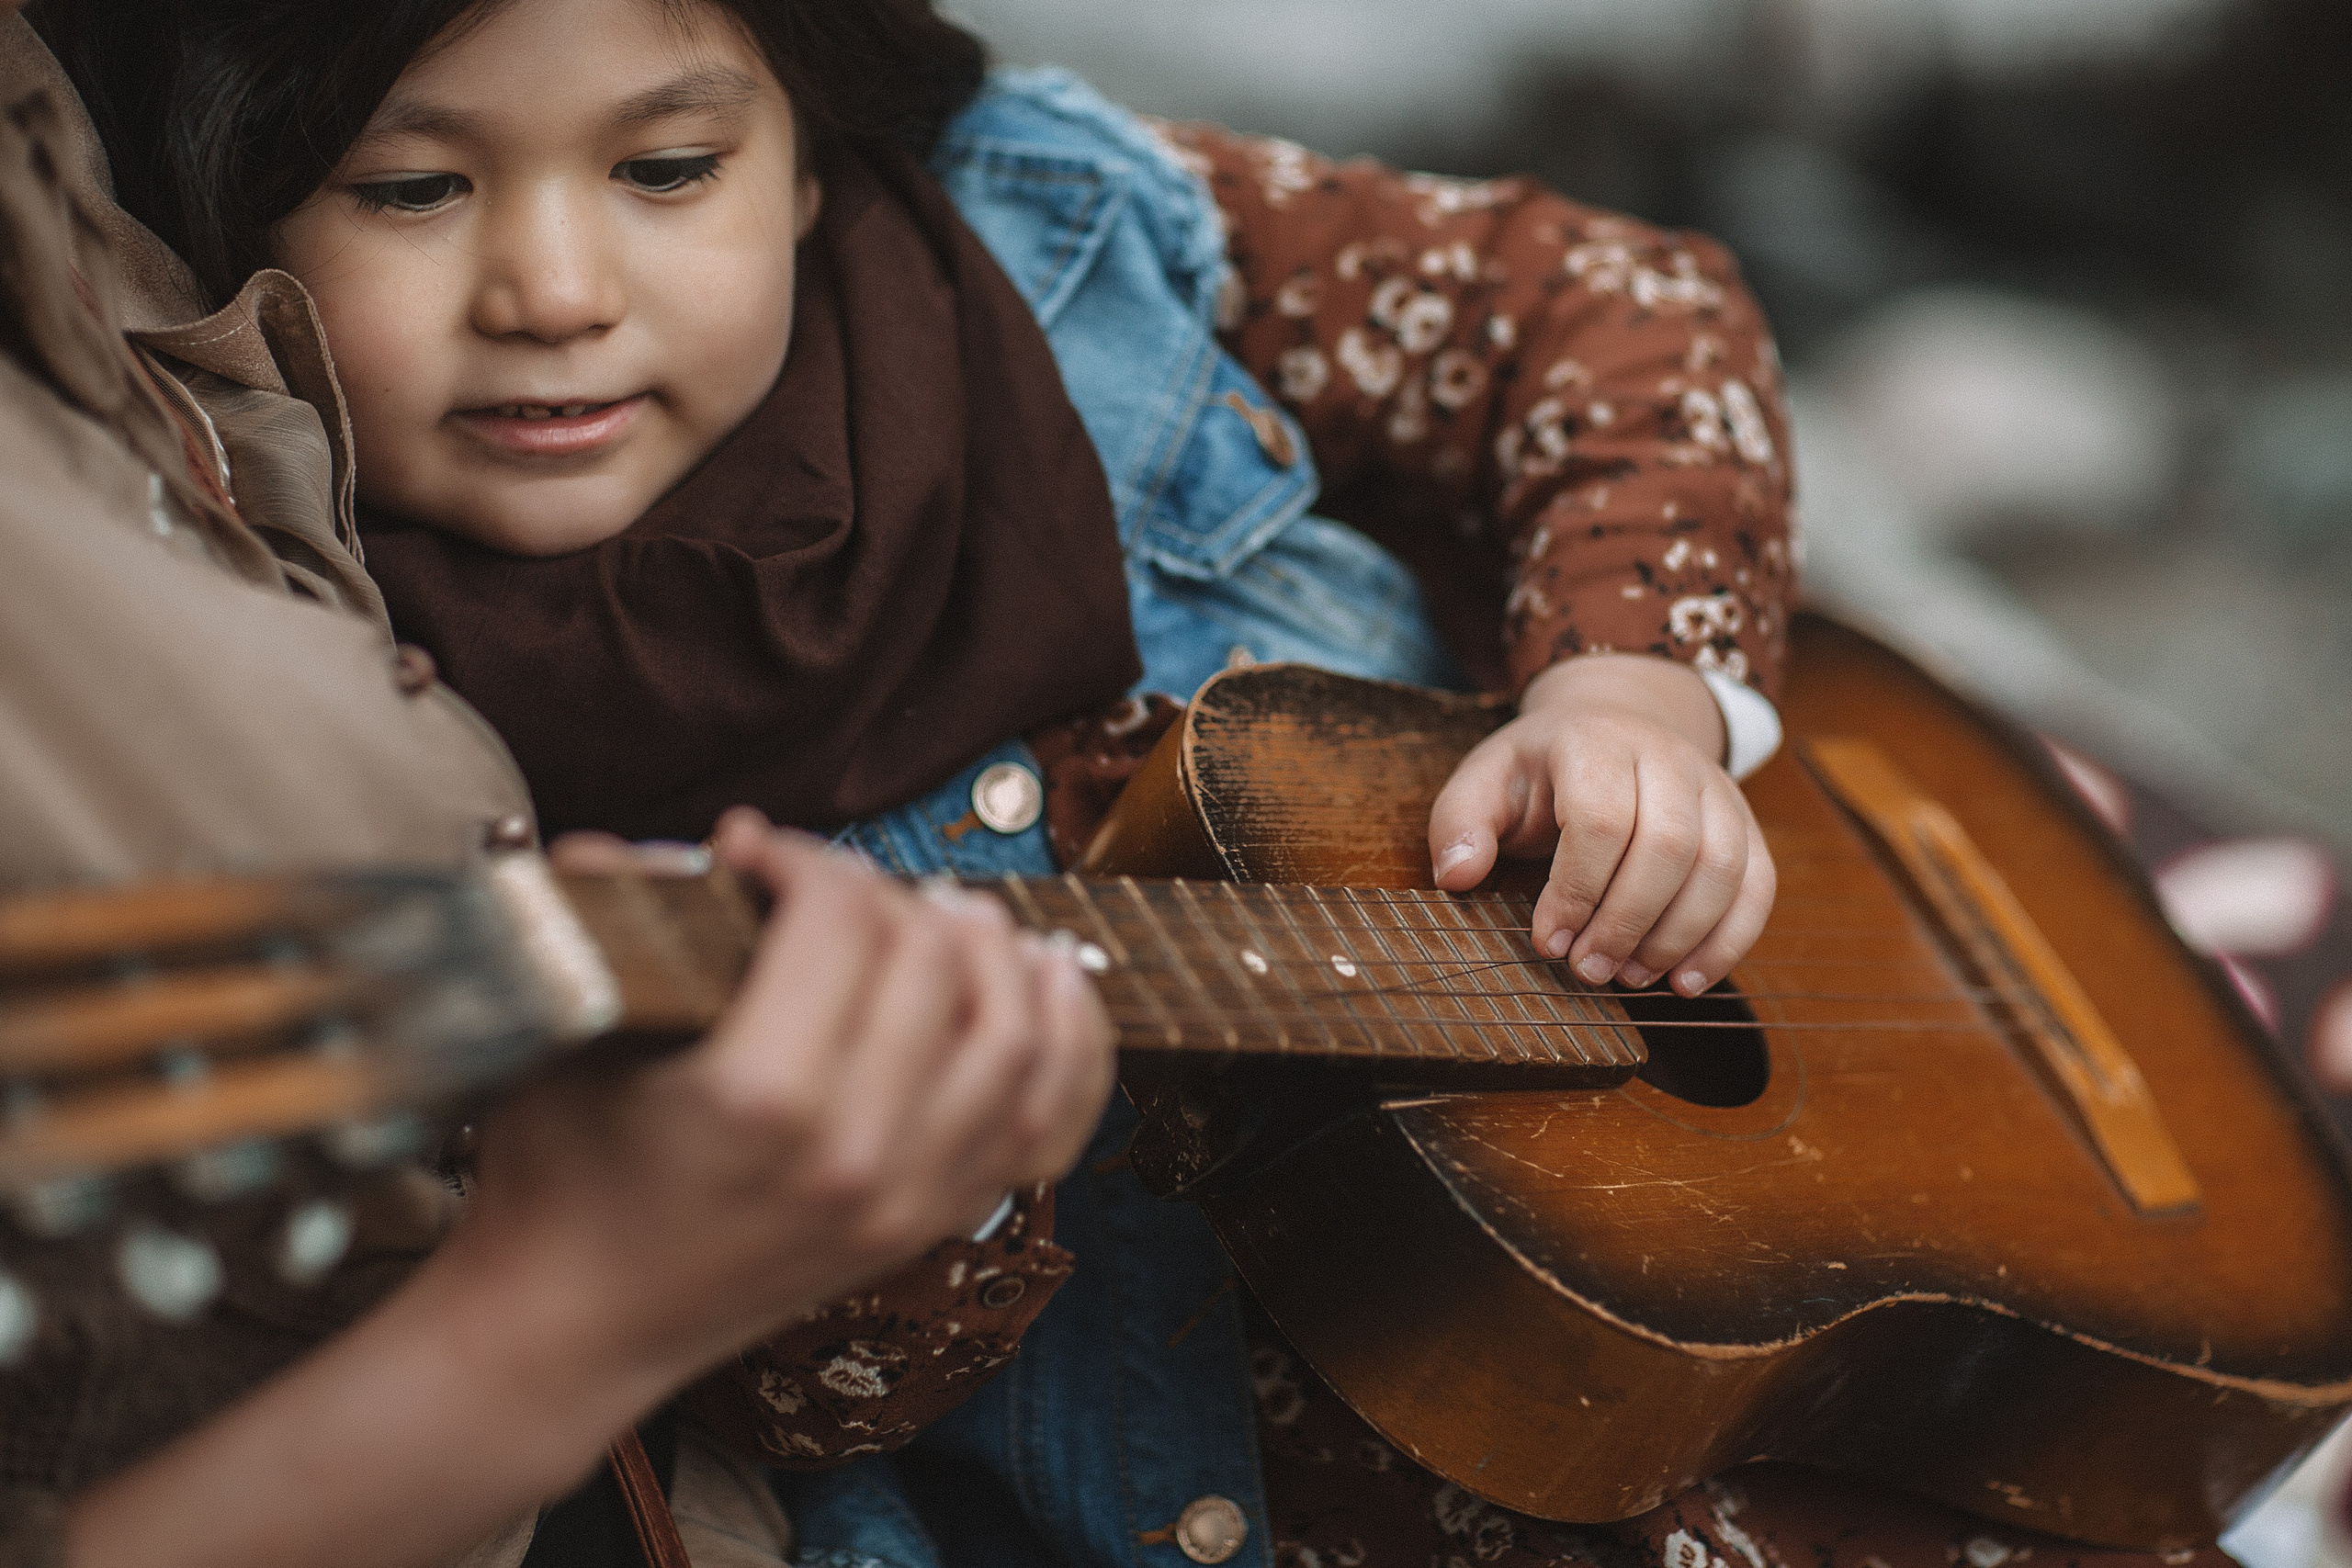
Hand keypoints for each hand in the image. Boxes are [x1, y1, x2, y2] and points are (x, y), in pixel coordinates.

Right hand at [451, 809, 1115, 1396]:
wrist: (570, 1323)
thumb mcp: (570, 1031)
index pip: (842, 917)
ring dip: (998, 951)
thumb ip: (615, 917)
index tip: (756, 855)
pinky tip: (1053, 981)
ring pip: (1018, 1035)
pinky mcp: (933, 1223)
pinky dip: (1071, 1043)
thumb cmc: (557, 1171)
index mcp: (761, 1096)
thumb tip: (650, 844)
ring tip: (952, 912)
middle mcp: (856, 1152)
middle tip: (836, 888)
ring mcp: (909, 1197)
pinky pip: (1051, 1122)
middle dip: (890, 895)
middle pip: (937, 961)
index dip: (802, 856)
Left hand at [1427, 655, 1774, 996]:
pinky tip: (1686, 981)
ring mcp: (1716, 788)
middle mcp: (1668, 757)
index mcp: (1596, 742)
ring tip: (1630, 977)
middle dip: (1626, 922)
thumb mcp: (1486, 779)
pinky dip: (1729, 940)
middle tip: (1588, 971)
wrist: (1616, 725)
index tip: (1548, 942)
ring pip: (1722, 868)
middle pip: (1670, 846)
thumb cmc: (1544, 769)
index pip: (1601, 819)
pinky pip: (1758, 884)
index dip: (1577, 890)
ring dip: (1678, 938)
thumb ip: (1460, 822)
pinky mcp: (1745, 822)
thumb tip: (1456, 876)